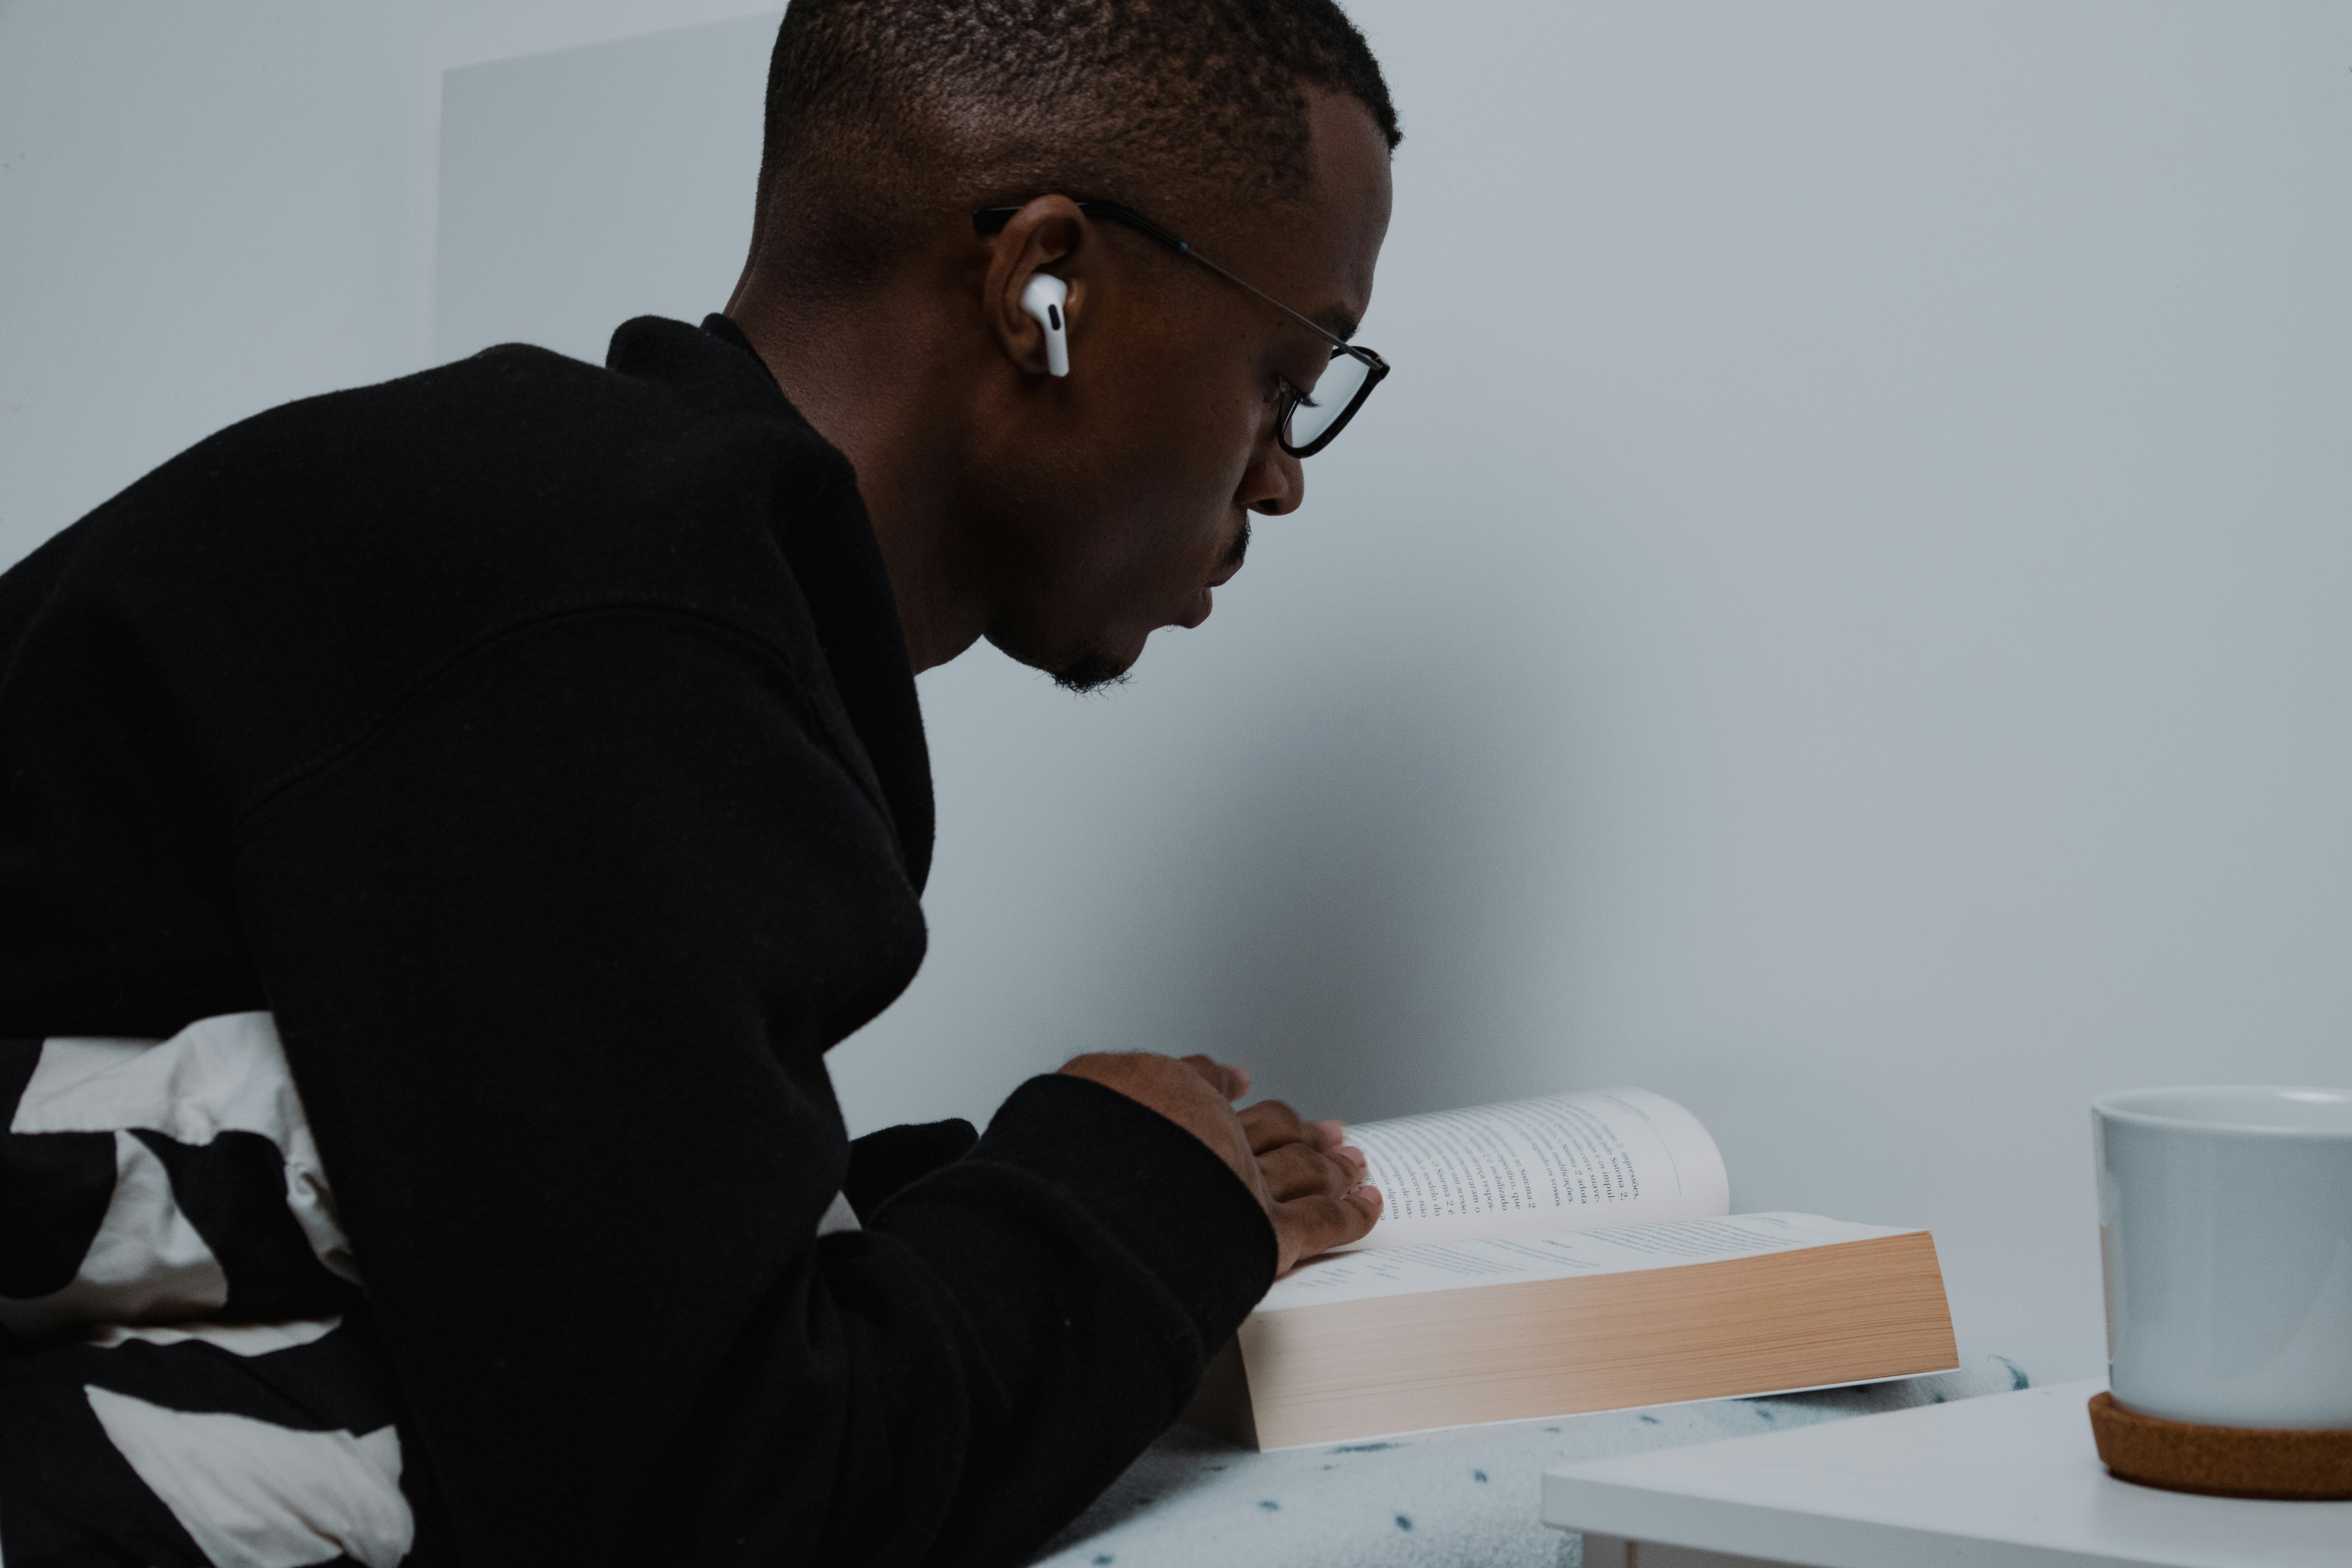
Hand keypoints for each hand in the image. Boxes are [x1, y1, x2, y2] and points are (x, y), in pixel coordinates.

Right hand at [1058, 1052, 1380, 1275]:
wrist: (1094, 1194)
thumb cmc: (1073, 1147)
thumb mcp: (1077, 1090)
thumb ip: (1096, 1091)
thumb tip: (1096, 1097)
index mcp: (1170, 1100)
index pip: (1202, 1084)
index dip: (1222, 1083)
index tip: (1237, 1081)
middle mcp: (1218, 1138)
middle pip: (1273, 1128)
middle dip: (1301, 1130)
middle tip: (1328, 1130)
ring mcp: (1247, 1185)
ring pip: (1307, 1168)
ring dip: (1335, 1164)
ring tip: (1355, 1162)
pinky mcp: (1268, 1235)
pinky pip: (1324, 1222)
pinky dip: (1353, 1214)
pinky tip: (1369, 1205)